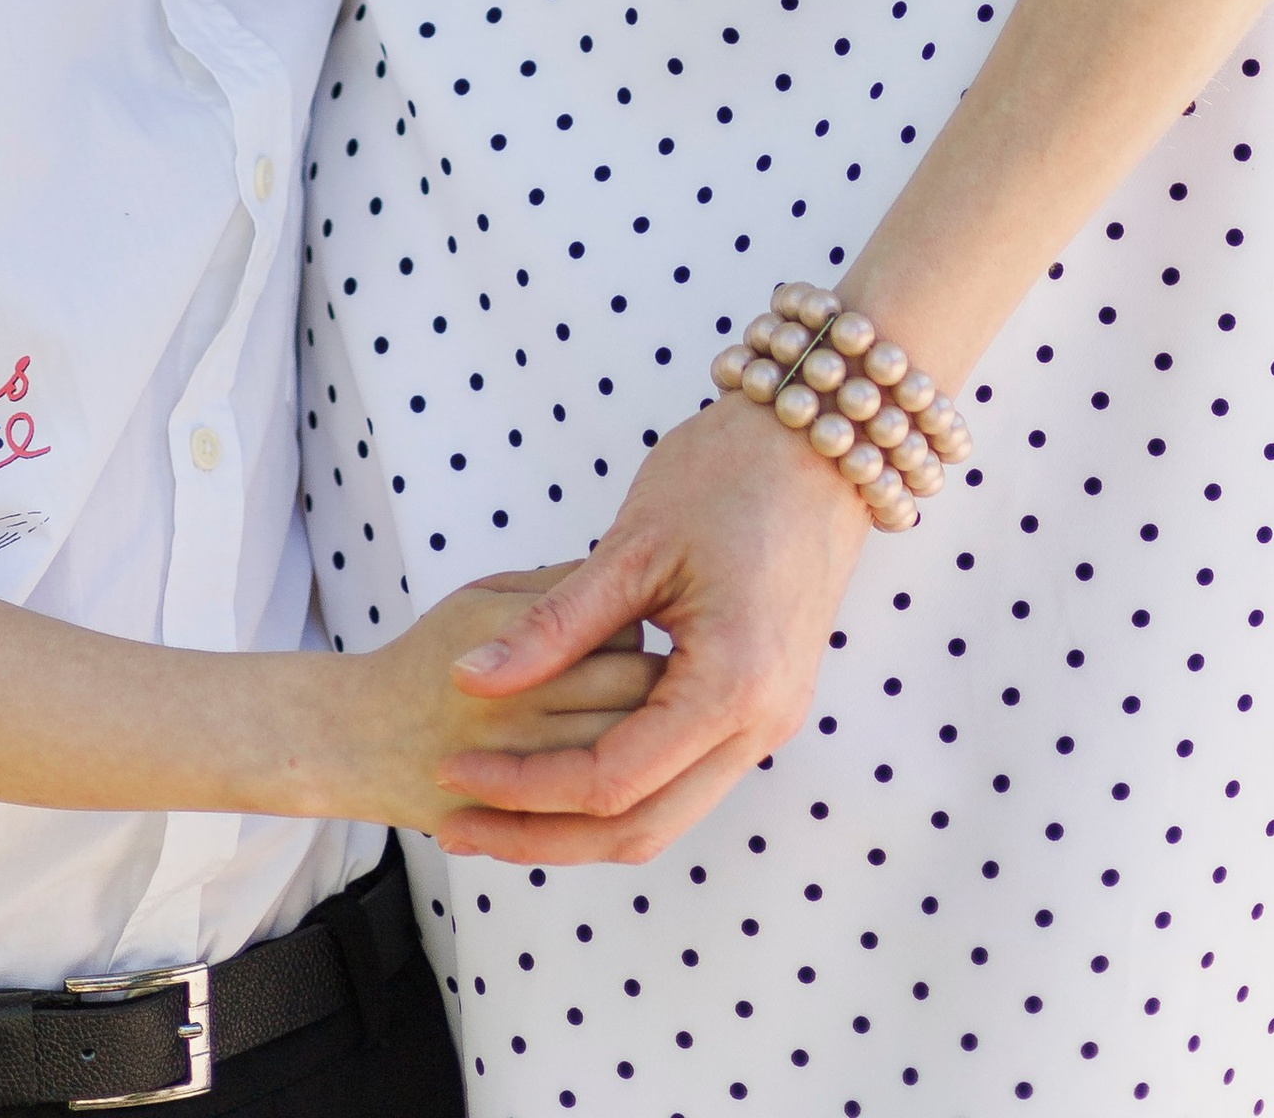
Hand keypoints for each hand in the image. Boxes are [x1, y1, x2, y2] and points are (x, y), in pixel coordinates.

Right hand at [329, 567, 660, 840]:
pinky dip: (615, 787)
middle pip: (633, 694)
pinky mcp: (514, 817)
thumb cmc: (428, 656)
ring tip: (637, 716)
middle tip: (652, 673)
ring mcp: (517, 767)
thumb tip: (630, 585)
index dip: (641, 629)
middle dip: (656, 683)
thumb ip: (555, 590)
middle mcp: (517, 704)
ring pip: (623, 755)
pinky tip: (615, 762)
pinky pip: (590, 810)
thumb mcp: (482, 595)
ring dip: (646, 737)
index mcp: (512, 640)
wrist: (359, 738)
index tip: (635, 624)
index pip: (621, 632)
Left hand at [431, 391, 870, 865]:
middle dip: (542, 835)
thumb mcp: (633, 548)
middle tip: (457, 826)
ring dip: (577, 824)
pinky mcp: (763, 701)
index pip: (610, 780)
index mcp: (731, 686)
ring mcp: (769, 718)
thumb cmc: (731, 473)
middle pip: (640, 829)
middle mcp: (760, 723)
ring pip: (665, 816)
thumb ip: (552, 626)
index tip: (453, 769)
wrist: (820, 438)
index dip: (522, 787)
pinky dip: (618, 788)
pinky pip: (683, 777)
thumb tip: (467, 680)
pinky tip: (555, 769)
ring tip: (493, 812)